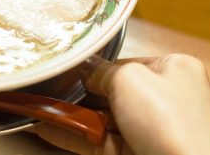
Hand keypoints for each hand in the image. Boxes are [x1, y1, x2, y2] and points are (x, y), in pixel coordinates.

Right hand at [32, 54, 209, 154]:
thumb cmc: (168, 120)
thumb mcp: (130, 79)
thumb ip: (102, 71)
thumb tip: (84, 68)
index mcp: (174, 69)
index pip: (125, 63)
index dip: (93, 67)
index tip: (63, 69)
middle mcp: (164, 97)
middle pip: (111, 91)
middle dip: (77, 93)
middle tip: (43, 89)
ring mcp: (151, 130)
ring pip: (102, 119)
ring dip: (70, 115)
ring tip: (35, 109)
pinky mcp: (137, 154)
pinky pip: (99, 142)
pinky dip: (73, 136)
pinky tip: (45, 129)